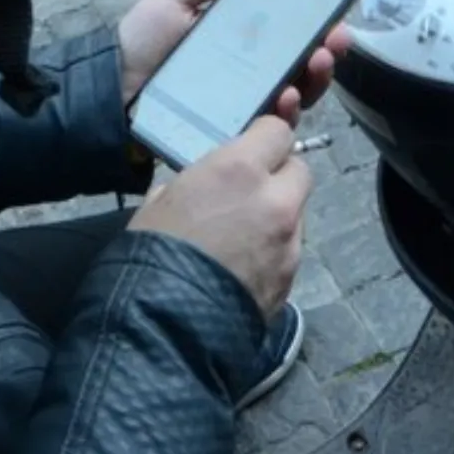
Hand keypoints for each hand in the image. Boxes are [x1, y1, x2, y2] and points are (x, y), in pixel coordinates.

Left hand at [118, 0, 345, 121]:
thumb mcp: (173, 0)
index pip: (288, 39)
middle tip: (333, 42)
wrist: (109, 86)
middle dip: (325, 55)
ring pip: (292, 99)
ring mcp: (241, 105)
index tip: (334, 19)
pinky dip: (283, 115)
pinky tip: (287, 97)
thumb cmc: (140, 42)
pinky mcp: (229, 130)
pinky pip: (265, 127)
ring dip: (313, 82)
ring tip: (316, 64)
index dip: (315, 30)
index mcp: (239, 44)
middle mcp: (247, 76)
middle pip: (300, 69)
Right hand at [129, 116, 310, 316]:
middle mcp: (276, 199)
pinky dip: (273, 249)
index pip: (278, 130)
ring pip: (297, 213)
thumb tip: (208, 189)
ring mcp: (289, 241)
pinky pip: (289, 250)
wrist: (168, 322)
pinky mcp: (292, 278)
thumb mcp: (163, 199)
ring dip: (277, 214)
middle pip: (299, 169)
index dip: (266, 136)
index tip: (253, 145)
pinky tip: (244, 265)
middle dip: (279, 174)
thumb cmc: (154, 250)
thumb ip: (199, 182)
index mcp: (240, 169)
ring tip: (242, 236)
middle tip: (250, 189)